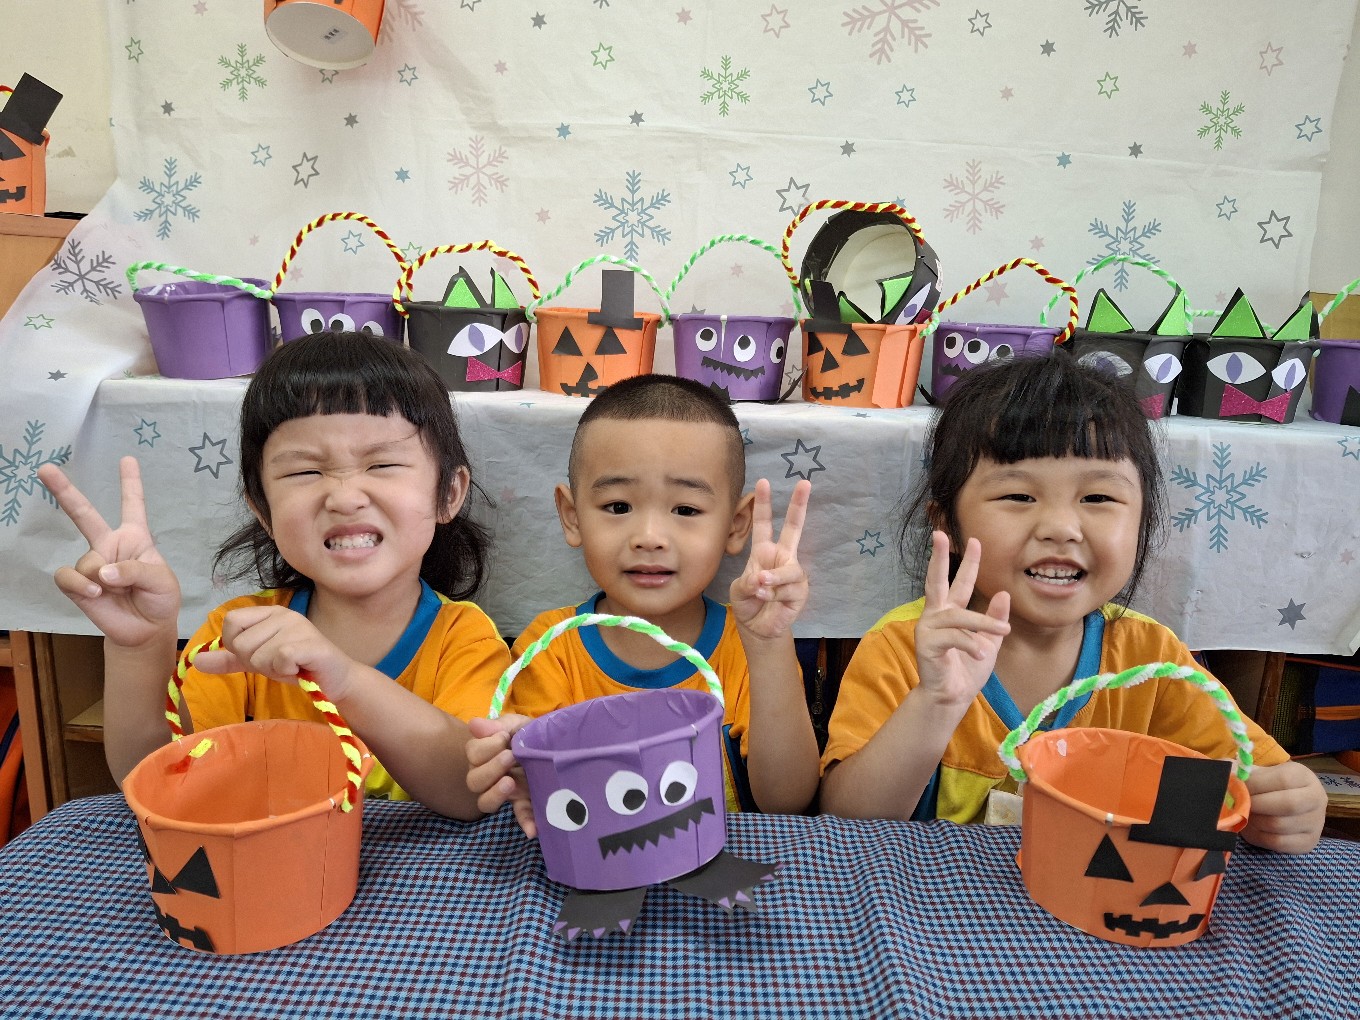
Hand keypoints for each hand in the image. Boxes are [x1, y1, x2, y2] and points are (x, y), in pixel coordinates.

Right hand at [37, 456, 180, 647]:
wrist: (146, 630)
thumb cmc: (158, 599)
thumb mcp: (161, 581)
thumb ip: (135, 570)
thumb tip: (103, 572)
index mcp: (135, 538)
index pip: (133, 505)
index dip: (130, 482)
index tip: (127, 459)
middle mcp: (109, 545)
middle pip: (84, 513)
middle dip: (63, 490)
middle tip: (45, 468)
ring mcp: (92, 564)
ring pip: (86, 560)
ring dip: (100, 577)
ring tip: (113, 590)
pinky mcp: (78, 584)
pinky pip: (67, 577)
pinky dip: (81, 585)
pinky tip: (95, 594)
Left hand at [192, 605, 356, 701]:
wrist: (335, 680)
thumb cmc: (297, 667)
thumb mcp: (258, 661)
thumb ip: (228, 660)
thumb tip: (194, 661)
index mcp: (269, 613)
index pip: (231, 621)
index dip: (236, 644)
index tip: (258, 654)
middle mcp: (283, 614)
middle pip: (241, 642)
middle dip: (255, 662)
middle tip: (279, 664)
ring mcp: (298, 626)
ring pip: (258, 655)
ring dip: (272, 669)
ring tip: (291, 667)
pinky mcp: (309, 643)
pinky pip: (278, 659)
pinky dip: (285, 670)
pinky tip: (299, 669)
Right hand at [466, 715, 536, 836]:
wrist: (561, 744)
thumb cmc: (533, 733)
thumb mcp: (518, 725)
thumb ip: (498, 725)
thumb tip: (473, 724)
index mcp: (488, 754)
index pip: (471, 754)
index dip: (484, 747)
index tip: (503, 738)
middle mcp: (491, 776)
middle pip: (473, 781)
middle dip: (489, 768)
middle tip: (511, 757)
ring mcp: (508, 791)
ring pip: (485, 802)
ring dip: (494, 794)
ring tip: (510, 783)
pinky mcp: (526, 803)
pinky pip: (521, 816)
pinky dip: (525, 823)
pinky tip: (532, 829)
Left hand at [729, 478, 810, 640]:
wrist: (757, 627)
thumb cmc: (748, 602)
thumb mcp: (740, 588)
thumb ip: (748, 581)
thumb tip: (763, 579)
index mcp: (764, 551)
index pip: (765, 523)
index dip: (765, 503)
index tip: (763, 482)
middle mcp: (782, 558)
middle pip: (794, 528)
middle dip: (799, 506)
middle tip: (805, 484)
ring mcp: (793, 574)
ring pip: (788, 570)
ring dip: (772, 579)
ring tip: (760, 586)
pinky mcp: (800, 592)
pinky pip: (788, 589)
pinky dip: (773, 595)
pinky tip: (766, 599)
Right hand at [914, 531, 1009, 706]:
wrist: (952, 697)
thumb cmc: (967, 669)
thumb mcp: (988, 641)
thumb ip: (994, 618)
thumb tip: (1003, 593)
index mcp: (949, 612)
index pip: (958, 582)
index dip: (967, 562)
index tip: (975, 540)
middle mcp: (935, 615)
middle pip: (936, 581)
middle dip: (938, 558)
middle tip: (940, 535)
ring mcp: (928, 628)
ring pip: (959, 616)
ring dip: (983, 622)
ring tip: (1003, 630)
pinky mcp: (927, 644)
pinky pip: (954, 637)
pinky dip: (970, 643)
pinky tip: (981, 653)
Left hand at [1242, 760, 1326, 853]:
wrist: (1283, 803)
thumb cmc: (1266, 785)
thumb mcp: (1258, 773)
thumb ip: (1241, 772)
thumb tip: (1224, 773)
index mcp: (1304, 776)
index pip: (1283, 780)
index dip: (1256, 784)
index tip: (1238, 786)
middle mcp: (1317, 798)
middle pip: (1288, 804)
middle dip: (1257, 804)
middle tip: (1240, 804)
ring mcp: (1316, 823)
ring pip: (1280, 825)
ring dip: (1255, 821)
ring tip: (1246, 815)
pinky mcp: (1308, 843)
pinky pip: (1279, 843)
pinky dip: (1260, 837)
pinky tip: (1253, 828)